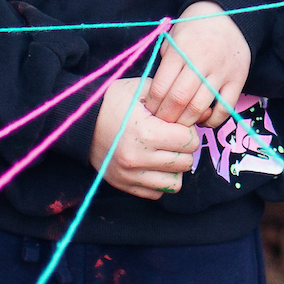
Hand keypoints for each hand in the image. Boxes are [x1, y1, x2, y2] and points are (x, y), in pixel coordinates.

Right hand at [90, 79, 200, 199]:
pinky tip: (153, 165)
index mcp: (146, 132)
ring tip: (165, 153)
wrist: (80, 123)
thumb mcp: (140, 89)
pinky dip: (160, 181)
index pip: (190, 141)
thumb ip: (171, 97)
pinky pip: (156, 194)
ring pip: (174, 183)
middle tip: (173, 138)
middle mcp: (138, 157)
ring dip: (174, 168)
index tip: (178, 125)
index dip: (188, 130)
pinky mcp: (124, 185)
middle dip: (184, 149)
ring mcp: (130, 175)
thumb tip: (204, 111)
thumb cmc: (113, 102)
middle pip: (186, 162)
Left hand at [147, 0, 250, 126]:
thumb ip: (164, 64)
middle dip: (166, 117)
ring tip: (179, 123)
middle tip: (162, 122)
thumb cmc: (193, 29)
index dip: (152, 104)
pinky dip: (212, 121)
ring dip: (186, 121)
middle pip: (178, 100)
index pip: (160, 87)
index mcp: (180, 50)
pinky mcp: (238, 79)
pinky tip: (202, 120)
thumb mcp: (172, 38)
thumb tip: (155, 96)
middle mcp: (201, 61)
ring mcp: (221, 71)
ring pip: (200, 107)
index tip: (150, 111)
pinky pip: (225, 108)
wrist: (228, 16)